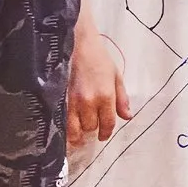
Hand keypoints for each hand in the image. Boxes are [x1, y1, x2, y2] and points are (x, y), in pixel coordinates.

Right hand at [67, 26, 130, 145]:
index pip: (108, 122)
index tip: (104, 136)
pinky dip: (64, 130)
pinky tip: (66, 132)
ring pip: (75, 128)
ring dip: (78, 134)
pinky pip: (61, 121)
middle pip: (90, 126)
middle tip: (92, 128)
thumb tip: (127, 117)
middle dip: (92, 129)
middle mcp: (89, 102)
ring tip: (79, 138)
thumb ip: (122, 99)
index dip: (106, 132)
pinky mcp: (60, 100)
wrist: (79, 48)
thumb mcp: (116, 77)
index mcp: (106, 96)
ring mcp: (73, 102)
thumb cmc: (100, 61)